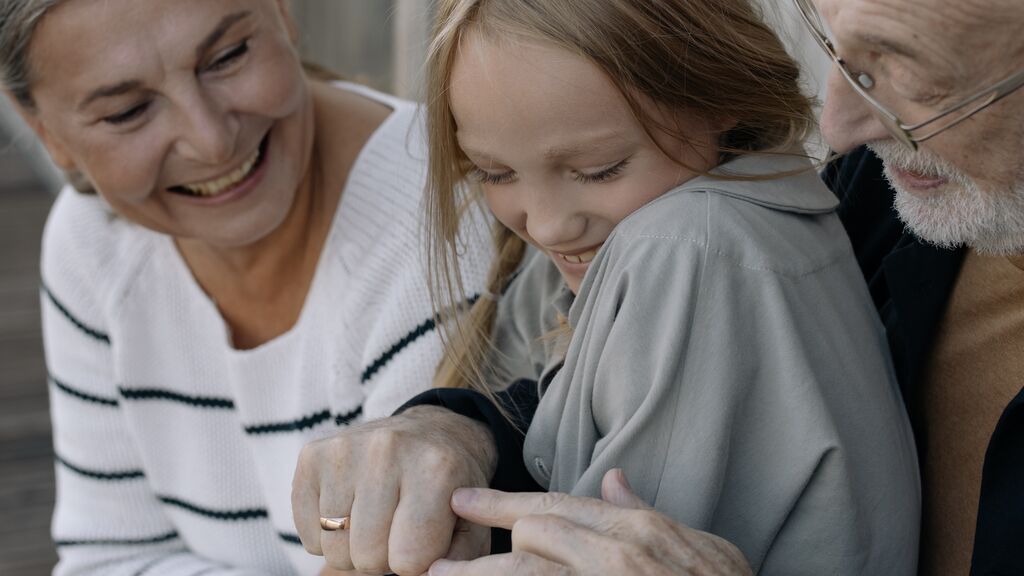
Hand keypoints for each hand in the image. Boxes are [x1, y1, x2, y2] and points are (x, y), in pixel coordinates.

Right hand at [293, 406, 497, 574]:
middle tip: (397, 530)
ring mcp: (344, 449)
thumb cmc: (450, 487)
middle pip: (368, 555)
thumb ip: (459, 559)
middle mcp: (387, 450)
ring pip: (335, 549)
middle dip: (385, 557)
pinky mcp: (312, 456)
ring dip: (355, 549)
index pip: (410, 558)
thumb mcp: (472, 521)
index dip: (417, 561)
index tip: (424, 537)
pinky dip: (328, 538)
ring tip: (376, 521)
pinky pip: (309, 535)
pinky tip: (351, 511)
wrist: (430, 433)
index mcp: (436, 467)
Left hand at [428, 469, 752, 575]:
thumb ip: (647, 513)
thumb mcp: (702, 549)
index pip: (554, 505)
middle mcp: (617, 556)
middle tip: (436, 562)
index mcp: (637, 531)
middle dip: (486, 548)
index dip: (502, 502)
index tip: (463, 501)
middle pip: (531, 533)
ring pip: (523, 568)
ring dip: (477, 575)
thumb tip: (611, 479)